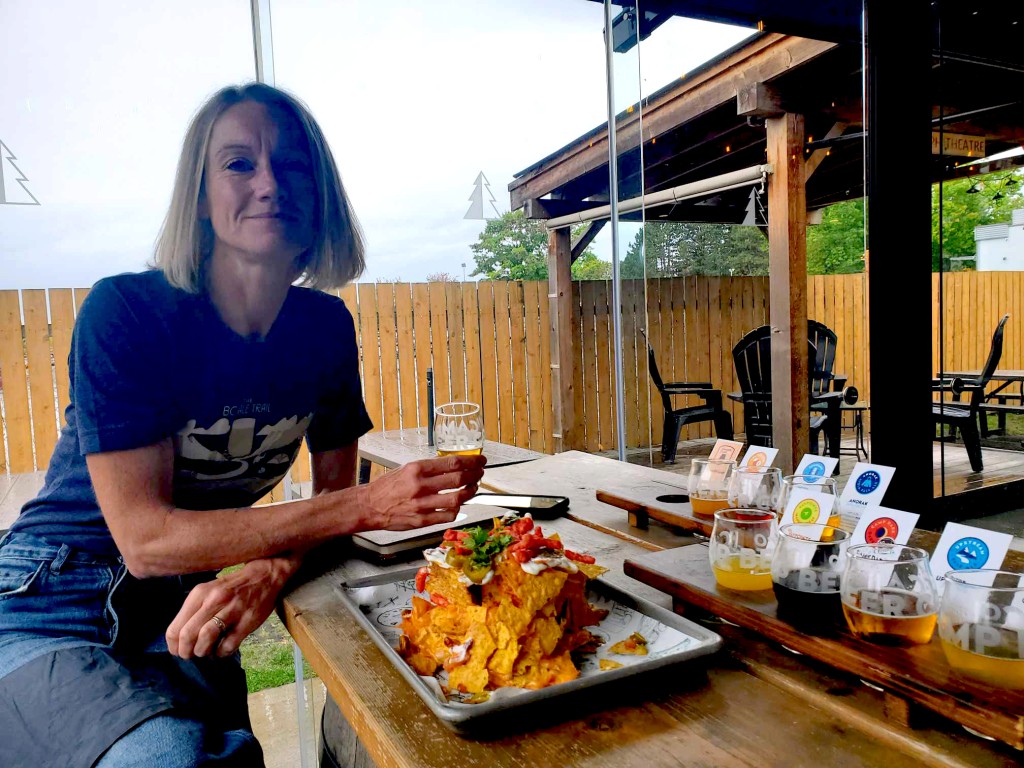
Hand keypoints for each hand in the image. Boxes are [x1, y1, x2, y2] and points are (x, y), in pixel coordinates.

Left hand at [166, 556, 297, 658]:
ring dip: (202, 652)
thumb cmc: (232, 587)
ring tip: (206, 652)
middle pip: (187, 635)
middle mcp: (214, 601)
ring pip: (206, 638)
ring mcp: (232, 611)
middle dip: (185, 652)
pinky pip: (228, 645)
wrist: (264, 576)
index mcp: (200, 594)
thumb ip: (193, 611)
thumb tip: (179, 639)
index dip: (174, 646)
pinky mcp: (247, 621)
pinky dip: (221, 653)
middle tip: (190, 655)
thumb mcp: (208, 591)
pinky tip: (222, 650)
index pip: (175, 628)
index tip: (178, 650)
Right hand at [362, 454, 485, 530]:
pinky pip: (447, 515)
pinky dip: (457, 510)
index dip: (471, 461)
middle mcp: (420, 485)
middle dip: (475, 475)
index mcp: (417, 469)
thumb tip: (453, 467)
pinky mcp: (422, 520)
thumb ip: (429, 469)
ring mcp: (422, 504)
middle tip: (480, 473)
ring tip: (473, 488)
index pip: (452, 463)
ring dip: (470, 492)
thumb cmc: (387, 487)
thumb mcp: (406, 469)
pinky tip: (458, 505)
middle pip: (458, 479)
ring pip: (457, 498)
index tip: (479, 461)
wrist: (369, 506)